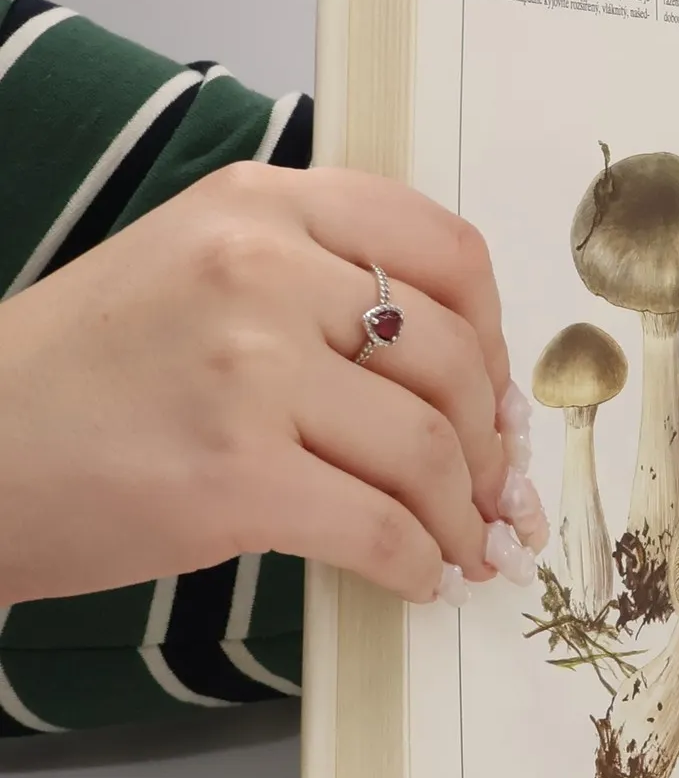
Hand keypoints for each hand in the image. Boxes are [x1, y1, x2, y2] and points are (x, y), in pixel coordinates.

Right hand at [0, 163, 547, 607]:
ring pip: (429, 445)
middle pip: (453, 354)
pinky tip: (418, 575)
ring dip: (465, 511)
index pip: (444, 245)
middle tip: (495, 484)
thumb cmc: (83, 369)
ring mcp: (247, 372)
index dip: (497, 327)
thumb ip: (321, 277)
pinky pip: (378, 525)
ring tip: (464, 543)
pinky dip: (418, 560)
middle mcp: (260, 270)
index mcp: (261, 203)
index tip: (496, 384)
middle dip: (490, 437)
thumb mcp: (194, 262)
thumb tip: (468, 363)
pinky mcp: (232, 477)